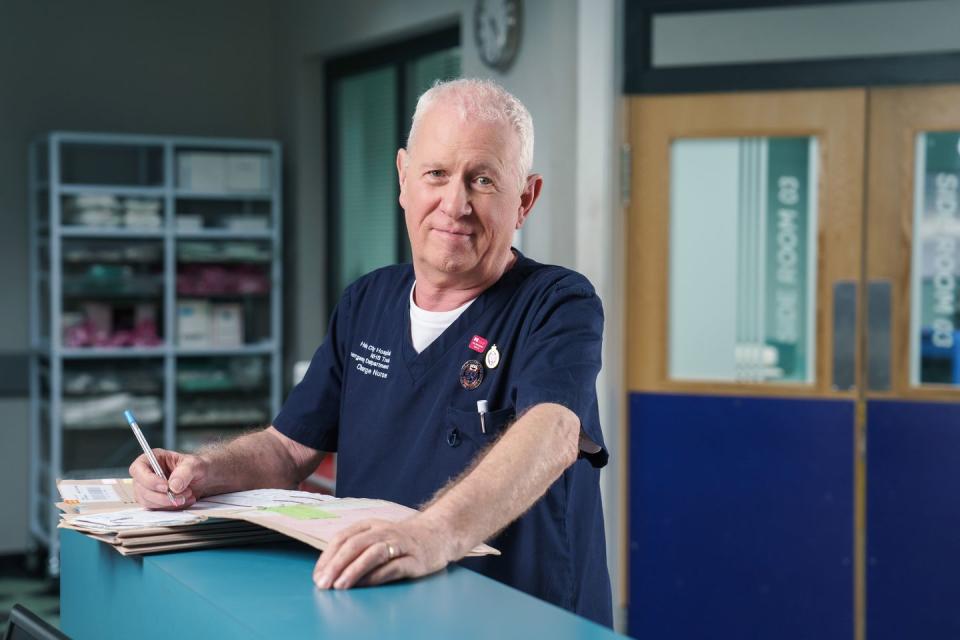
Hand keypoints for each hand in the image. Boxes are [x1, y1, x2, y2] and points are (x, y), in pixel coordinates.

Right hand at [128, 449, 207, 509]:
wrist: (203, 478)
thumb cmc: (196, 467)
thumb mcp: (195, 464)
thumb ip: (185, 472)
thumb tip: (173, 486)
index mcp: (153, 458)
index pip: (138, 469)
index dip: (148, 480)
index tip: (166, 487)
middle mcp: (146, 473)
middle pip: (141, 489)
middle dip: (162, 496)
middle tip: (182, 494)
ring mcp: (147, 488)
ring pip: (147, 501)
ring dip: (168, 503)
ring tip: (187, 495)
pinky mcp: (153, 501)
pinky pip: (156, 509)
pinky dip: (171, 507)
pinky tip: (185, 501)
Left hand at [313, 515, 455, 589]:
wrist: (438, 534)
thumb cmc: (400, 541)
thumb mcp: (376, 537)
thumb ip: (355, 550)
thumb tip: (329, 572)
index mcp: (370, 525)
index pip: (343, 538)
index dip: (328, 557)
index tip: (317, 576)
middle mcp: (384, 531)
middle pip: (356, 544)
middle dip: (336, 565)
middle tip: (323, 583)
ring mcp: (401, 544)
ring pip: (373, 553)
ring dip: (354, 569)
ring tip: (340, 585)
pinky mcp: (415, 560)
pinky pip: (393, 567)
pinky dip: (377, 576)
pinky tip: (364, 585)